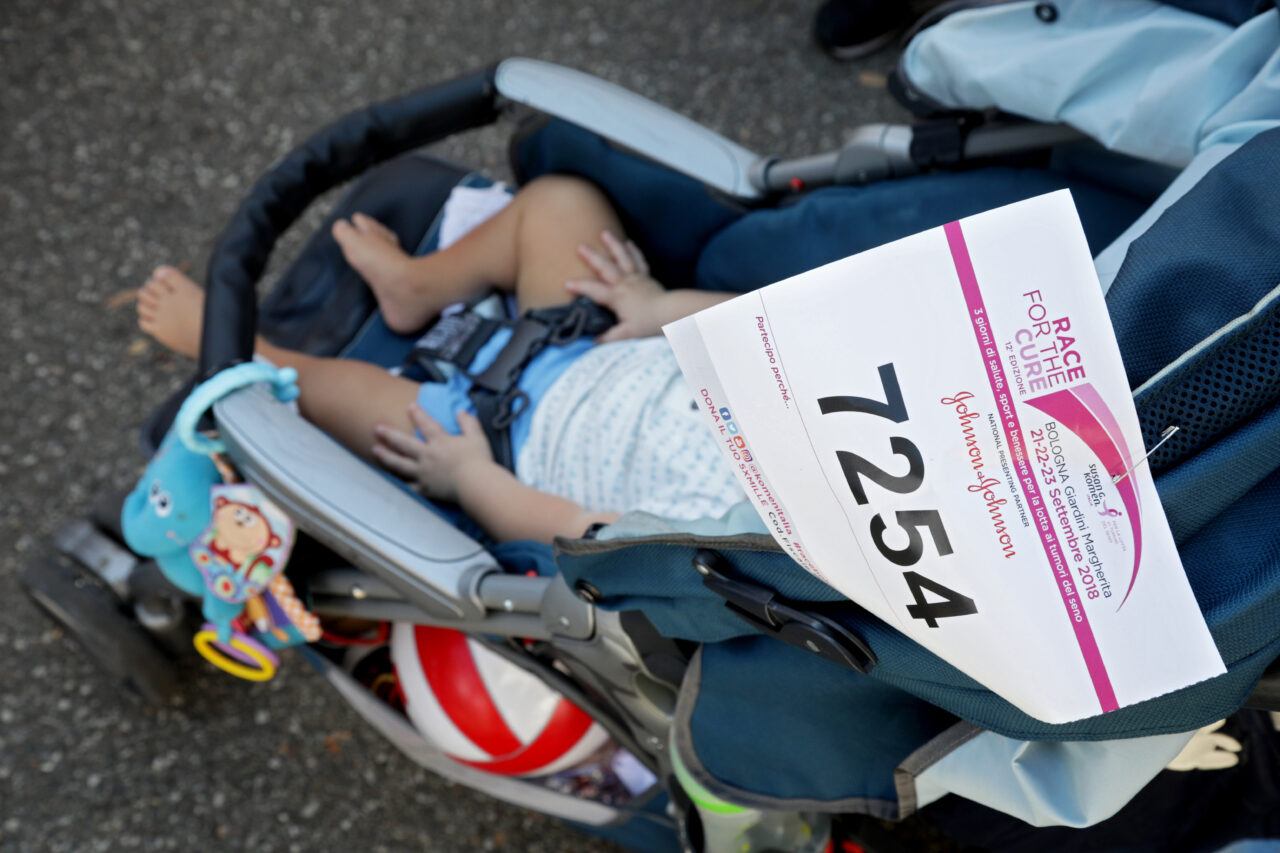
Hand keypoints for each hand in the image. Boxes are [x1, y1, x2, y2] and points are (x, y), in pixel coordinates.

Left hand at [371, 406, 493, 502]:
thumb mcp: (477, 437)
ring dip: (386, 456)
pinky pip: (408, 486)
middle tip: (377, 428)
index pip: (426, 424)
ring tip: (375, 450)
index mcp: (440, 442)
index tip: (409, 406)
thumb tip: (460, 411)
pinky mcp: (425, 489)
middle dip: (389, 434)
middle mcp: (427, 456)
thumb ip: (468, 422)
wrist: (476, 484)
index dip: (417, 414)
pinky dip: (399, 483)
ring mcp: (423, 473)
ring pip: (399, 464)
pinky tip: (391, 480)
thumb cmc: (479, 460)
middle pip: (404, 443)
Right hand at [566, 230, 666, 342]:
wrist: (672, 314)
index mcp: (617, 297)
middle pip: (606, 267)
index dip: (580, 286)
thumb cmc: (649, 324)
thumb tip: (594, 341)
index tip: (567, 283)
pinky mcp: (646, 277)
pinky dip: (633, 251)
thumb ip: (609, 337)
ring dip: (613, 245)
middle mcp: (624, 283)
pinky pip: (638, 261)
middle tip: (581, 246)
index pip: (594, 290)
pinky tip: (628, 242)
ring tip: (605, 233)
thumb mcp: (627, 334)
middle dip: (592, 257)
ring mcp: (636, 277)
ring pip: (623, 258)